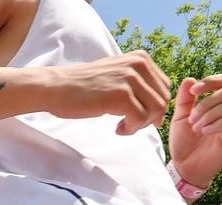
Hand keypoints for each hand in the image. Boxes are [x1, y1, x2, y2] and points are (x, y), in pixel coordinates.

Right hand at [46, 50, 171, 135]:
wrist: (57, 87)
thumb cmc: (82, 86)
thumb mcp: (115, 73)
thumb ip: (137, 80)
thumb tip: (157, 103)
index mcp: (140, 58)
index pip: (165, 86)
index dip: (155, 106)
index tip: (138, 116)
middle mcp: (138, 65)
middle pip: (163, 99)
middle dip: (150, 118)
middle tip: (131, 124)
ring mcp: (130, 79)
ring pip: (155, 110)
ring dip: (141, 124)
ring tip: (124, 126)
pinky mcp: (120, 96)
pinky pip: (140, 119)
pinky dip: (131, 129)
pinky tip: (118, 128)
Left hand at [169, 74, 221, 189]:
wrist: (185, 167)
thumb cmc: (184, 142)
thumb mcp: (180, 117)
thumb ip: (185, 99)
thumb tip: (190, 79)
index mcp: (220, 101)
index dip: (212, 81)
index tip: (194, 91)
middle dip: (208, 102)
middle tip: (191, 119)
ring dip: (211, 113)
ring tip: (196, 127)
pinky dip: (218, 123)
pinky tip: (205, 132)